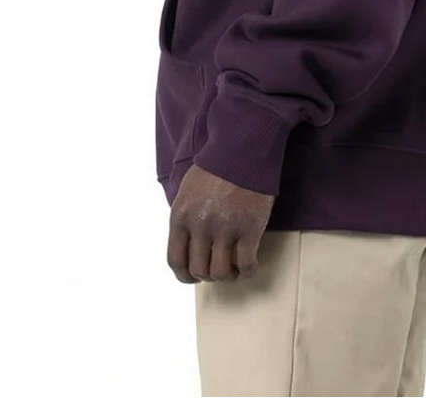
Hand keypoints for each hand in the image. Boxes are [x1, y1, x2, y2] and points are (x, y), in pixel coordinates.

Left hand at [167, 164, 274, 282]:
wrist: (243, 149)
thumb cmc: (216, 167)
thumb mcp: (188, 191)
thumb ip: (185, 218)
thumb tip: (188, 245)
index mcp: (181, 216)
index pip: (175, 260)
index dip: (185, 275)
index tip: (194, 277)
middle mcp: (200, 226)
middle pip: (198, 269)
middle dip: (208, 275)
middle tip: (218, 270)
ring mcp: (225, 228)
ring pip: (220, 272)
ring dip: (227, 275)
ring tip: (234, 269)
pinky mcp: (250, 228)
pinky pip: (246, 263)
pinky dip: (248, 270)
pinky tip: (250, 266)